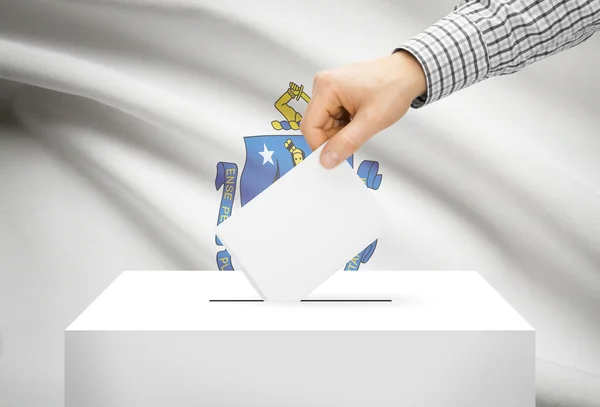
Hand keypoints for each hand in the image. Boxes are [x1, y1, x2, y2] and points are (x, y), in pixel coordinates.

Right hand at [300, 51, 425, 167]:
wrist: (407, 73)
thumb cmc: (393, 88)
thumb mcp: (371, 121)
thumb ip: (347, 142)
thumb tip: (326, 160)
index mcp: (326, 87)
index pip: (309, 126)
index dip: (320, 146)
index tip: (334, 158)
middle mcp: (322, 84)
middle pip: (316, 125)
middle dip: (333, 138)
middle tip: (356, 139)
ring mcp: (328, 87)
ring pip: (324, 124)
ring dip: (340, 132)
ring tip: (362, 124)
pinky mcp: (335, 92)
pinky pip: (332, 117)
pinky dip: (344, 126)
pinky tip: (359, 120)